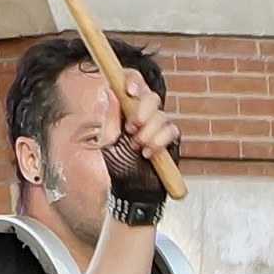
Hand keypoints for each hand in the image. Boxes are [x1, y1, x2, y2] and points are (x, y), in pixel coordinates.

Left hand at [101, 75, 178, 204]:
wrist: (125, 192)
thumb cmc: (112, 167)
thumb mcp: (102, 141)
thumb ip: (108, 117)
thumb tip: (109, 91)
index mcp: (122, 110)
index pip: (131, 84)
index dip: (133, 81)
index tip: (129, 90)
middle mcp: (140, 115)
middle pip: (150, 96)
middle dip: (143, 110)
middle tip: (131, 127)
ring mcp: (155, 128)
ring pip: (161, 116)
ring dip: (149, 131)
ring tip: (137, 146)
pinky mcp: (167, 141)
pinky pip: (171, 132)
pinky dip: (160, 141)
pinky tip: (148, 153)